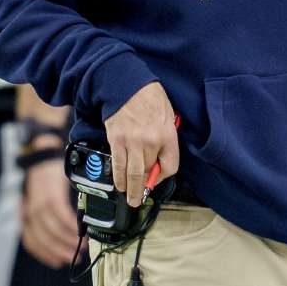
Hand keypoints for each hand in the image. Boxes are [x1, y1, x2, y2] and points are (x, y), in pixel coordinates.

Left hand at [20, 158, 81, 268]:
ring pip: (55, 230)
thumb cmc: (45, 181)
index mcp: (27, 215)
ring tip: (82, 247)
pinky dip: (72, 227)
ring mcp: (41, 205)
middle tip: (75, 257)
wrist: (44, 158)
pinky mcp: (52, 197)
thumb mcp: (39, 201)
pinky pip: (62, 217)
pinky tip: (81, 231)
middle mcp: (31, 212)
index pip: (32, 242)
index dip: (45, 254)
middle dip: (61, 251)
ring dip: (69, 241)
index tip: (58, 261)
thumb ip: (44, 218)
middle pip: (45, 239)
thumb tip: (58, 235)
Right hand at [103, 82, 177, 206]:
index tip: (158, 178)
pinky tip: (119, 185)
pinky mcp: (116, 140)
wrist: (125, 84)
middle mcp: (150, 141)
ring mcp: (132, 142)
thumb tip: (160, 156)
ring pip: (132, 173)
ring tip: (130, 198)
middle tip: (138, 201)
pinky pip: (118, 165)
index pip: (170, 165)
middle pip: (149, 172)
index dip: (164, 176)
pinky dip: (118, 178)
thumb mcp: (168, 114)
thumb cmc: (149, 97)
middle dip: (144, 189)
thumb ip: (166, 136)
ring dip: (131, 189)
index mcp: (167, 135)